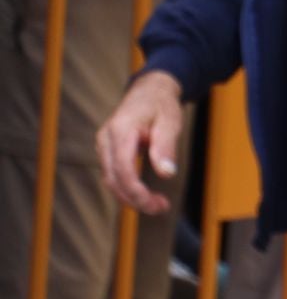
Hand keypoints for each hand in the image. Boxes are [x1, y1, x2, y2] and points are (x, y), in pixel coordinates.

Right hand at [96, 71, 185, 214]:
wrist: (150, 90)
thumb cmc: (161, 104)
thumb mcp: (170, 122)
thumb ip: (166, 147)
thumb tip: (167, 173)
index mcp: (120, 130)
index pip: (122, 169)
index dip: (136, 191)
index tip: (154, 203)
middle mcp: (105, 139)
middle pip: (113, 179)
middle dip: (135, 199)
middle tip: (161, 208)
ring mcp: (103, 145)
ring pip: (111, 180)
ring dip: (131, 197)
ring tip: (157, 205)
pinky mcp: (107, 151)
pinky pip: (113, 175)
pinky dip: (127, 188)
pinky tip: (145, 195)